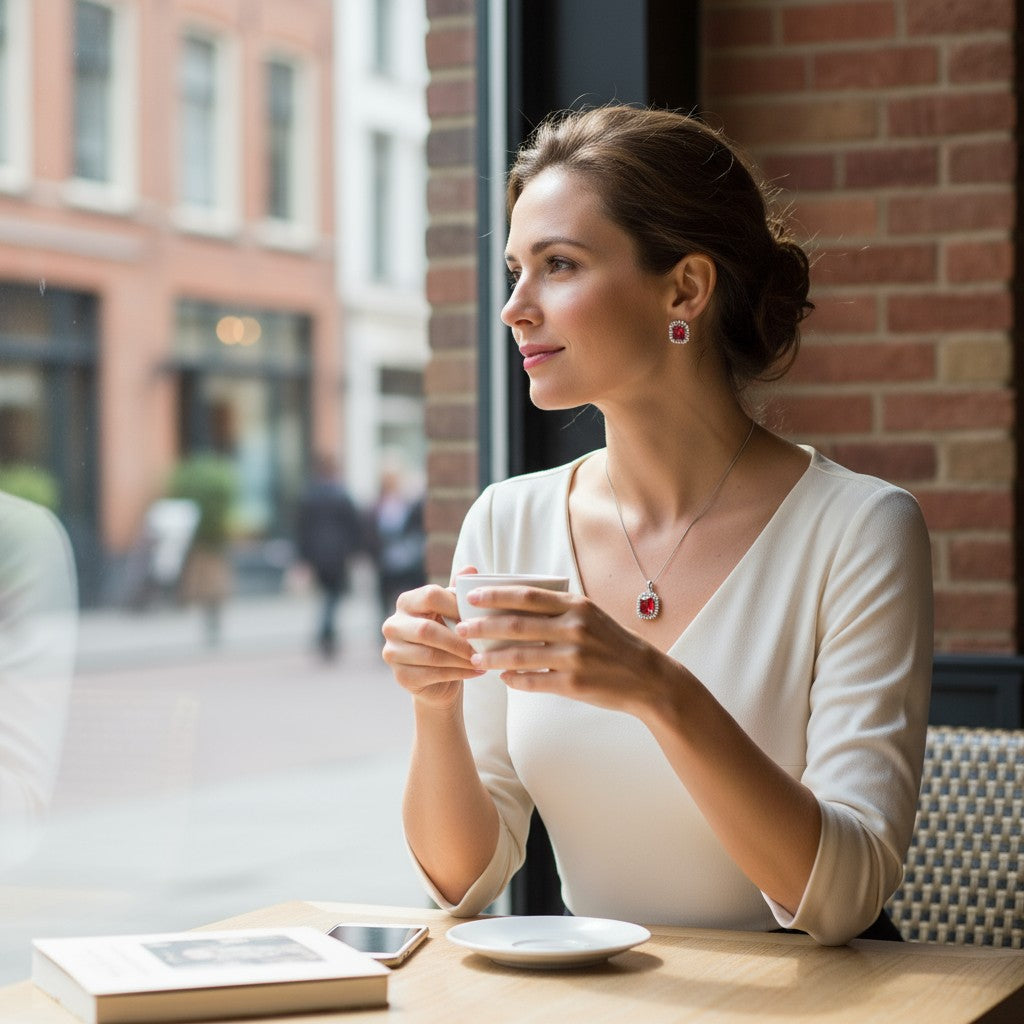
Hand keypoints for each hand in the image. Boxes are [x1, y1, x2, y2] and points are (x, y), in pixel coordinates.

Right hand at [381, 567, 484, 708]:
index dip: (456, 605)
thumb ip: (458, 592)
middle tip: (483, 646)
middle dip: (459, 640)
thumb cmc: (448, 636)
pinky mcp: (400, 676)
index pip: (430, 595)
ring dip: (461, 659)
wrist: (439, 677)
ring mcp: (392, 652)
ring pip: (431, 655)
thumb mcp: (453, 612)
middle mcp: (393, 625)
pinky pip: (431, 674)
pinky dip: (458, 673)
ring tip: (483, 660)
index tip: (479, 616)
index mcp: (406, 602)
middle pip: (427, 630)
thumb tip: (470, 570)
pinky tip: (475, 671)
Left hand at [454, 583, 666, 715]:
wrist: (647, 678)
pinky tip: (504, 678)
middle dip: (483, 626)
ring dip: (492, 657)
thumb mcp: (590, 616)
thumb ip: (558, 609)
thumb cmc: (612, 643)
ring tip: (474, 658)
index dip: (495, 595)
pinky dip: (515, 680)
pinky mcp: (574, 685)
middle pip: (516, 624)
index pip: (527, 595)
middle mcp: (574, 628)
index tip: (471, 596)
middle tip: (461, 628)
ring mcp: (574, 657)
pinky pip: (534, 681)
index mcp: (576, 606)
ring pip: (519, 656)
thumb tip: (515, 604)